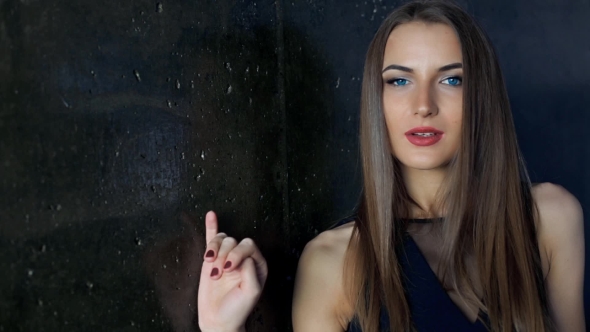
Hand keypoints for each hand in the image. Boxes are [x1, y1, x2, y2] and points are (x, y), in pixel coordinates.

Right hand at [197, 211, 267, 331]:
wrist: (218, 320)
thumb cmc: (237, 309)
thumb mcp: (250, 292)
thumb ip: (250, 272)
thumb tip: (244, 258)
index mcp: (257, 264)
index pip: (248, 246)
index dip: (238, 254)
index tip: (229, 269)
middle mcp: (243, 258)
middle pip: (234, 241)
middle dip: (225, 255)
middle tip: (220, 272)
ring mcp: (226, 257)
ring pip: (222, 240)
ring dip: (214, 252)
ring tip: (212, 269)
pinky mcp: (212, 259)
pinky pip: (212, 237)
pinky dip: (211, 226)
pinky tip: (211, 215)